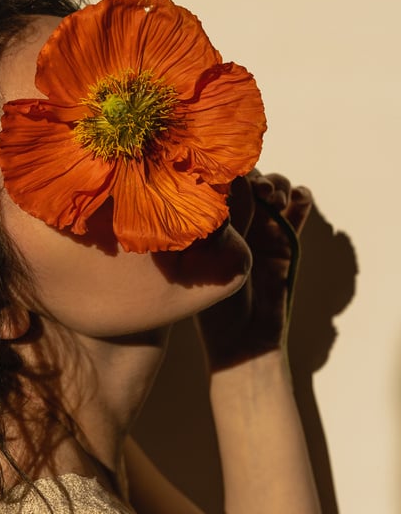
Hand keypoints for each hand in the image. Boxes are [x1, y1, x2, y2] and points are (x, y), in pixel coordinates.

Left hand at [195, 172, 312, 371]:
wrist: (243, 339)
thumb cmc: (212, 306)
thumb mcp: (211, 263)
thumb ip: (221, 227)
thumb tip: (221, 187)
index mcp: (212, 222)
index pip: (221, 183)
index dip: (230, 174)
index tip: (231, 177)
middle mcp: (237, 220)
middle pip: (251, 179)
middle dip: (256, 177)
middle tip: (258, 190)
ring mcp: (263, 227)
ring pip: (275, 189)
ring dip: (278, 185)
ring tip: (273, 198)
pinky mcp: (287, 239)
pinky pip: (298, 209)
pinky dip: (302, 198)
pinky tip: (297, 200)